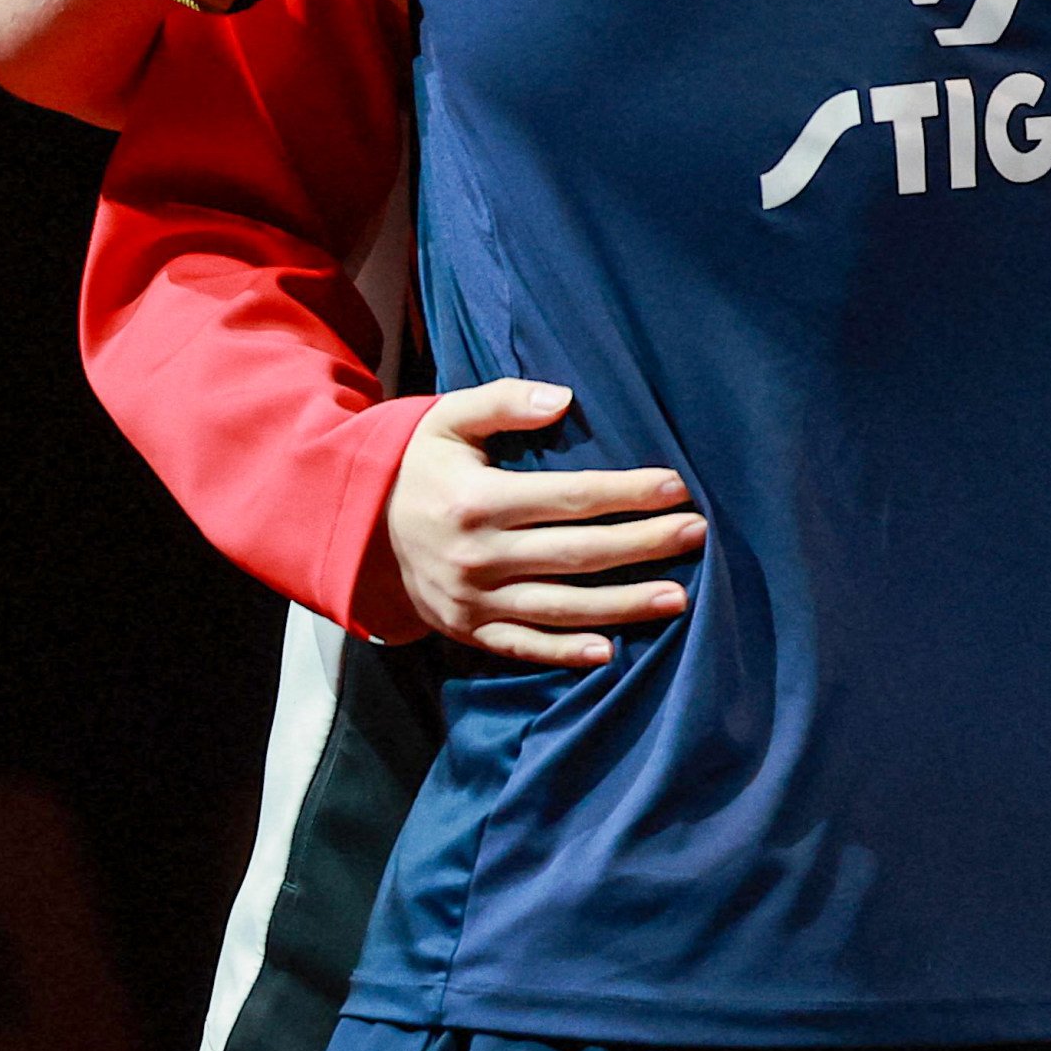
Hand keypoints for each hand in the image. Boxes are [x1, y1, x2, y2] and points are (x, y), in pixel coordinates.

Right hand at [383, 380, 701, 666]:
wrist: (355, 527)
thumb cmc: (417, 465)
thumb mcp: (447, 418)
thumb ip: (503, 401)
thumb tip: (564, 398)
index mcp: (477, 499)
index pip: (569, 497)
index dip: (626, 492)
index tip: (675, 486)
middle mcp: (477, 554)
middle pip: (577, 554)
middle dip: (642, 544)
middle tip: (695, 534)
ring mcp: (472, 599)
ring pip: (561, 607)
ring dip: (624, 605)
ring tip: (680, 597)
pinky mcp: (467, 629)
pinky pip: (523, 647)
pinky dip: (566, 653)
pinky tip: (612, 651)